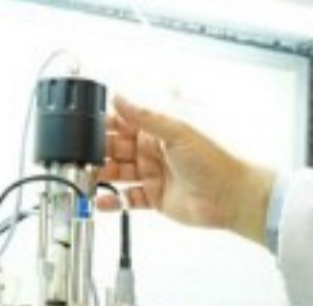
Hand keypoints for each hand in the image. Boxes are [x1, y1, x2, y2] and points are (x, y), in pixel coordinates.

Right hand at [99, 96, 275, 245]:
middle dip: (98, 152)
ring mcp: (153, 174)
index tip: (83, 128)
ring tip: (85, 178)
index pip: (123, 123)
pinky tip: (101, 201)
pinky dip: (113, 201)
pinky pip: (127, 199)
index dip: (104, 125)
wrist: (232, 196)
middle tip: (80, 157)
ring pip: (118, 173)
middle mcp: (153, 150)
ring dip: (101, 176)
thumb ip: (146, 116)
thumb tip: (120, 97)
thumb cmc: (215, 160)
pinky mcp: (155, 198)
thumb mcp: (178, 131)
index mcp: (158, 129)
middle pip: (116, 148)